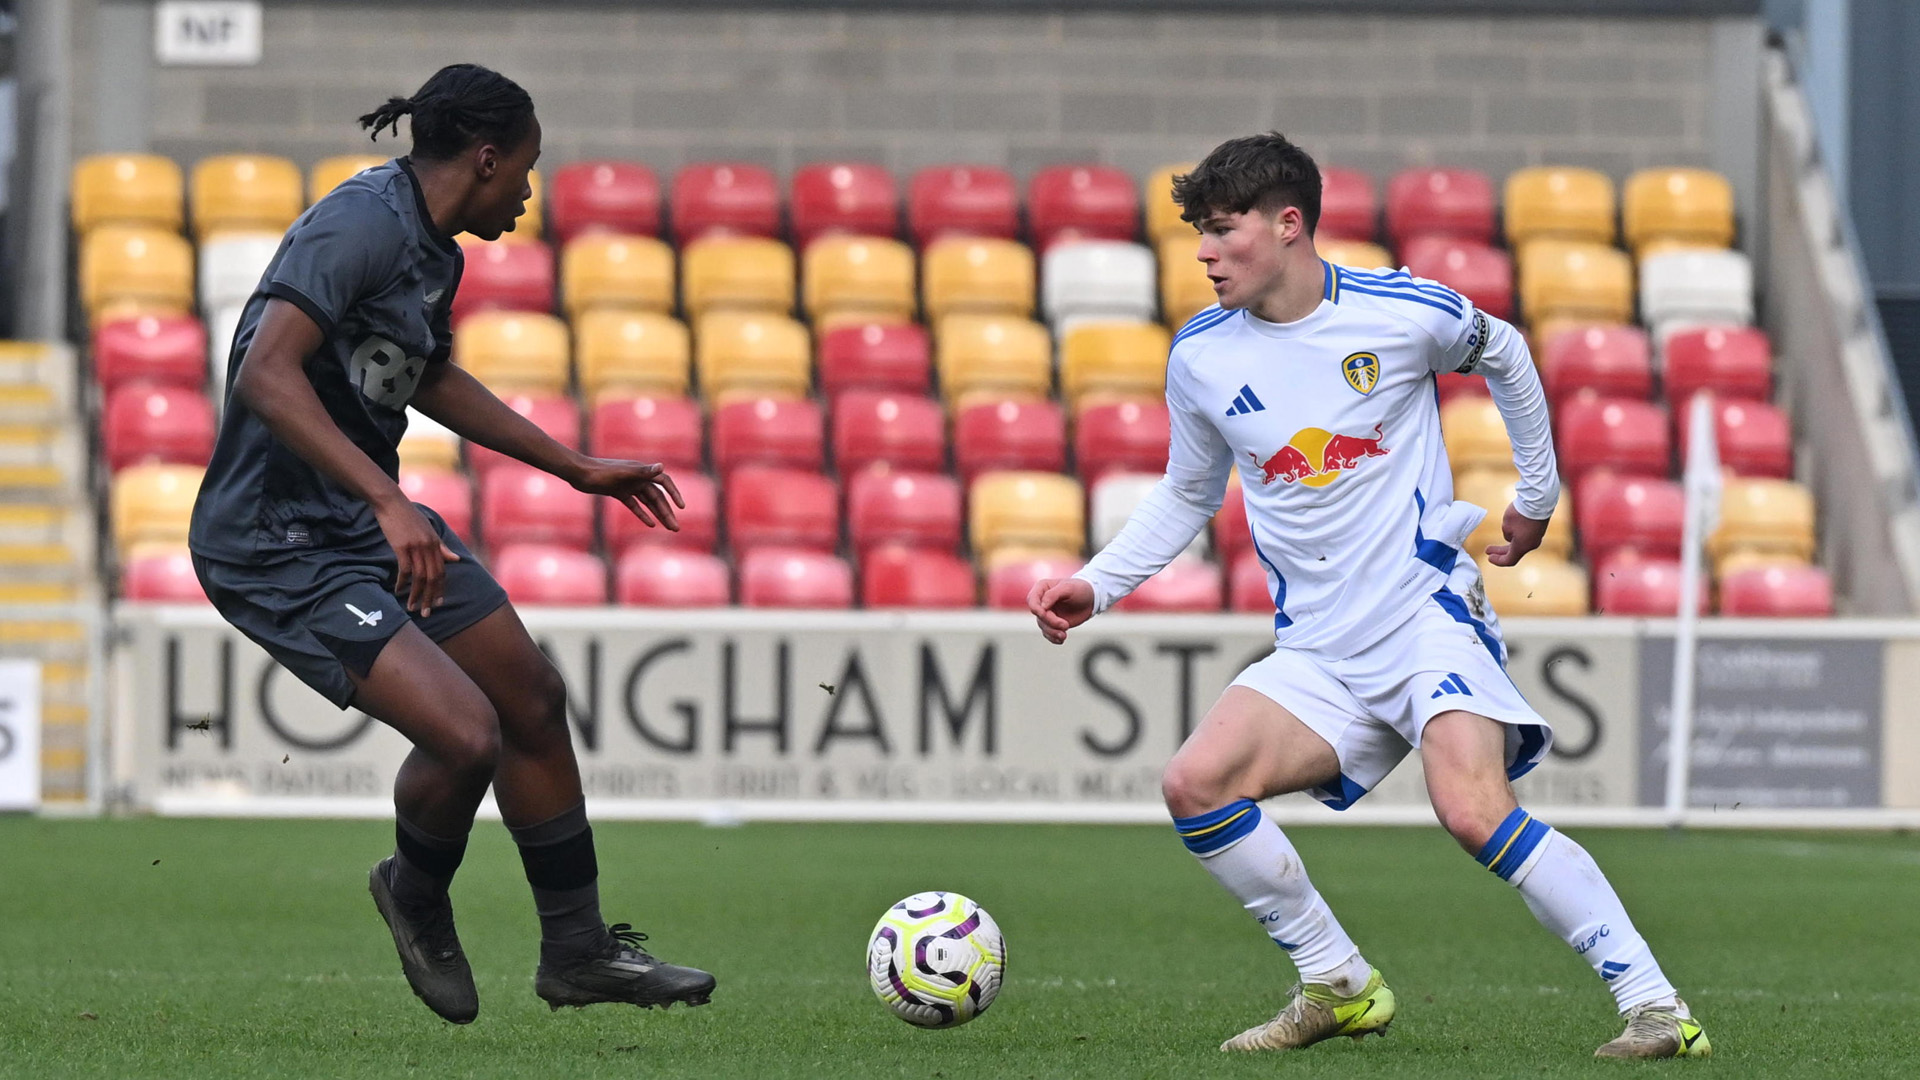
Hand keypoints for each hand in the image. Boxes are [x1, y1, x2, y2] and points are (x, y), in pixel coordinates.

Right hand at [374, 497, 459, 615]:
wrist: (391, 503)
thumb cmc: (409, 517)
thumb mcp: (428, 531)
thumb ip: (442, 547)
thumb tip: (456, 560)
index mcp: (436, 543)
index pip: (442, 571)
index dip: (441, 588)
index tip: (438, 603)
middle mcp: (429, 546)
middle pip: (433, 577)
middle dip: (431, 597)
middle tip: (427, 613)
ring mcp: (416, 546)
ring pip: (420, 577)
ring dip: (416, 595)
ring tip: (412, 607)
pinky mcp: (402, 546)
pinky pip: (405, 570)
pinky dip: (403, 582)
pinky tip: (398, 591)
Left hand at [568, 457, 683, 532]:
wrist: (578, 473)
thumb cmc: (599, 472)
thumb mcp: (622, 473)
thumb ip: (642, 471)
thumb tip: (662, 466)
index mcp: (641, 472)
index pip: (664, 482)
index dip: (674, 494)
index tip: (681, 507)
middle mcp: (638, 478)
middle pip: (658, 497)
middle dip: (667, 512)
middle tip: (676, 529)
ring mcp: (629, 486)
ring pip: (648, 503)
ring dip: (658, 515)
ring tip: (668, 528)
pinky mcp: (619, 493)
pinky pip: (635, 505)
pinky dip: (643, 514)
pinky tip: (651, 524)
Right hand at [1027, 577, 1095, 644]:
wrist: (1091, 599)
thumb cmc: (1080, 589)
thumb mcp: (1068, 588)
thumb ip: (1053, 595)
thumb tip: (1042, 607)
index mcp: (1042, 588)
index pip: (1032, 601)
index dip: (1038, 610)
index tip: (1048, 615)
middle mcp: (1041, 601)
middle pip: (1038, 616)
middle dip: (1051, 623)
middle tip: (1066, 626)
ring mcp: (1046, 613)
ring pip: (1043, 626)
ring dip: (1053, 632)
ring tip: (1064, 635)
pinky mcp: (1052, 623)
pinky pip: (1048, 634)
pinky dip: (1053, 638)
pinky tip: (1061, 639)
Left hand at [1484, 502, 1547, 566]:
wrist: (1538, 500)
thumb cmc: (1520, 513)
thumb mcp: (1506, 525)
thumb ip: (1507, 534)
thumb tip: (1511, 537)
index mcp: (1522, 546)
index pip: (1509, 560)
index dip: (1498, 561)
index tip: (1489, 557)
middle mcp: (1531, 544)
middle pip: (1514, 553)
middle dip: (1500, 552)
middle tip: (1488, 550)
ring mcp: (1537, 537)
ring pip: (1520, 545)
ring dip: (1508, 544)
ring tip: (1496, 541)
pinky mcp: (1539, 529)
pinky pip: (1526, 537)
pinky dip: (1516, 538)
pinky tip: (1509, 532)